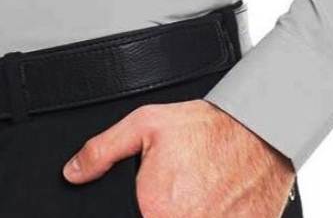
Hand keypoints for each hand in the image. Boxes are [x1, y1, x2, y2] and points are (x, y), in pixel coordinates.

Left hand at [62, 98, 295, 216]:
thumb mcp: (146, 124)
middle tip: (181, 192)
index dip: (141, 210)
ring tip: (198, 195)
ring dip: (190, 212)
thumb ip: (103, 150)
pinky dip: (215, 217)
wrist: (259, 131)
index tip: (152, 202)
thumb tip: (73, 172)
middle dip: (164, 209)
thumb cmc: (206, 128)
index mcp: (155, 210)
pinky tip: (216, 203)